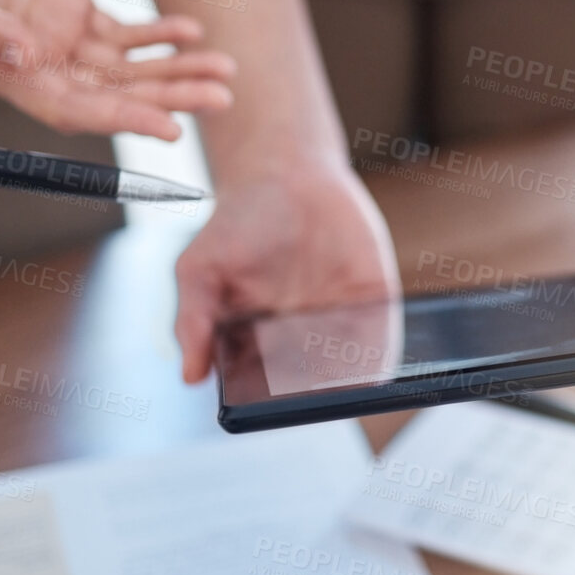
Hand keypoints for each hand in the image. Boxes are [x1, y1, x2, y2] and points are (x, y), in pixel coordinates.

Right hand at [0, 0, 234, 138]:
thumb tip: (28, 55)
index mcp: (4, 76)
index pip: (73, 109)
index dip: (122, 120)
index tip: (170, 128)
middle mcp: (37, 69)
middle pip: (114, 96)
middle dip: (169, 98)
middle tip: (221, 97)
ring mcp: (57, 42)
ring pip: (127, 69)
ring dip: (175, 71)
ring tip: (225, 71)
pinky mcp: (70, 12)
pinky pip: (123, 33)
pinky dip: (157, 34)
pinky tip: (191, 32)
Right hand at [174, 165, 400, 383]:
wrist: (284, 171)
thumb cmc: (236, 223)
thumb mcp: (199, 270)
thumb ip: (193, 321)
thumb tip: (190, 376)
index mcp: (259, 340)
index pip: (266, 386)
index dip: (267, 401)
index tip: (265, 404)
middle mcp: (303, 337)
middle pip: (313, 384)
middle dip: (311, 395)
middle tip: (305, 397)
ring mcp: (342, 318)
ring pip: (351, 366)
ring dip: (349, 381)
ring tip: (339, 387)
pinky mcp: (374, 296)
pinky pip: (383, 332)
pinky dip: (380, 350)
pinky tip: (373, 361)